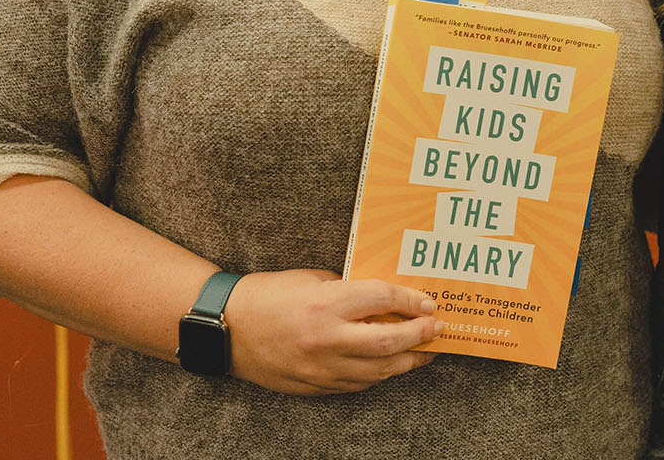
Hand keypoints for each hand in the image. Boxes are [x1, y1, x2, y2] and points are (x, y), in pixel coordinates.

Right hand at [224, 269, 439, 393]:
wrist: (226, 328)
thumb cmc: (268, 295)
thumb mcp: (312, 278)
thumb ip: (348, 288)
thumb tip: (384, 298)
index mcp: (326, 304)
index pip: (382, 300)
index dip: (411, 301)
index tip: (429, 303)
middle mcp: (326, 339)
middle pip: (388, 342)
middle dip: (419, 336)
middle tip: (436, 328)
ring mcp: (320, 368)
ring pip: (378, 371)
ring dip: (406, 361)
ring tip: (423, 351)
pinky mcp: (314, 386)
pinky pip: (357, 384)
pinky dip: (379, 374)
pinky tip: (390, 364)